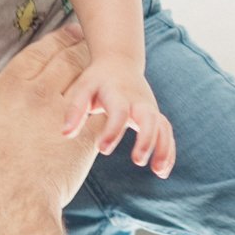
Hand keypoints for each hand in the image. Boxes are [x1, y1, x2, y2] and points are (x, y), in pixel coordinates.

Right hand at [0, 27, 105, 214]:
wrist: (10, 204)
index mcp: (9, 88)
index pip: (40, 52)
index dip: (57, 39)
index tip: (70, 29)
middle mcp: (41, 94)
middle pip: (69, 60)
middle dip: (82, 47)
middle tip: (94, 40)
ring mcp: (66, 115)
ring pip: (91, 81)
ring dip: (100, 69)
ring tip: (109, 63)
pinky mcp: (85, 139)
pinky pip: (106, 111)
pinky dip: (115, 101)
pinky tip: (123, 99)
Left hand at [59, 53, 175, 176]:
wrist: (120, 61)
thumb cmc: (97, 80)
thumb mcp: (83, 88)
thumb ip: (75, 110)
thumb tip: (66, 134)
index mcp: (118, 94)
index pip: (119, 111)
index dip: (112, 130)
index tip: (103, 149)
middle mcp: (138, 101)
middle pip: (150, 118)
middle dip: (146, 139)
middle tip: (138, 161)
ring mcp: (150, 108)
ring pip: (163, 127)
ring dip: (163, 149)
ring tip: (158, 173)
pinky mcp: (156, 116)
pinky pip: (167, 133)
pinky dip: (168, 151)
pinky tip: (162, 173)